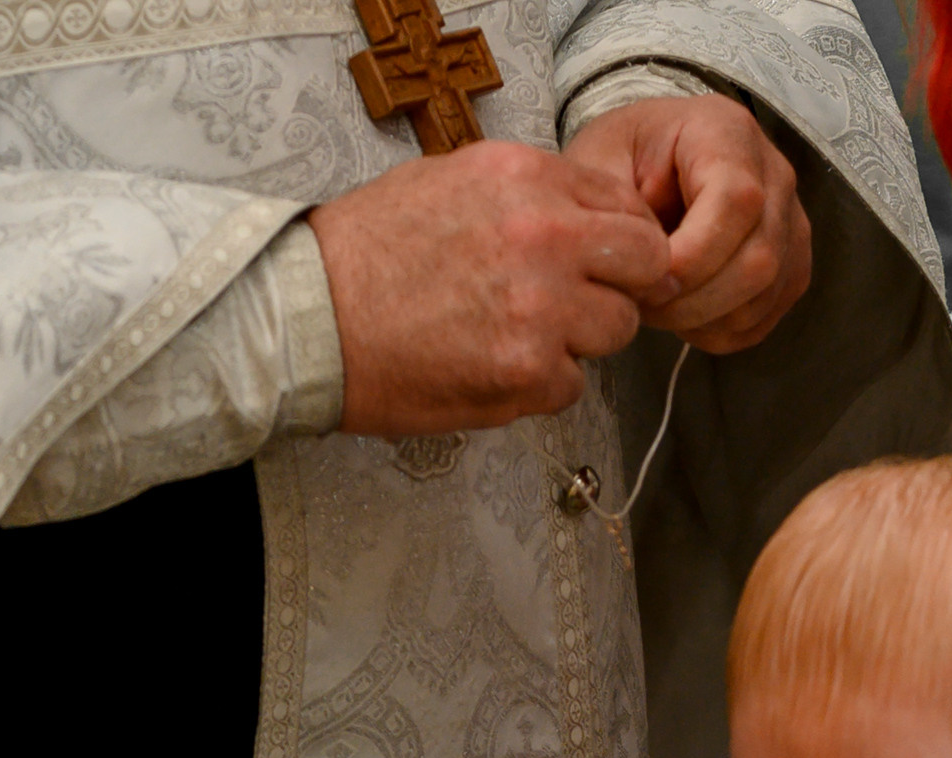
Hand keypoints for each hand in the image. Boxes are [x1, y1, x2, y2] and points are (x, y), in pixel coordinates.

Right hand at [309, 141, 671, 434]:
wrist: (305, 317)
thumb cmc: (365, 253)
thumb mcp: (448, 181)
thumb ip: (526, 195)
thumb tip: (583, 218)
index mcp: (526, 178)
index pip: (627, 208)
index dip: (618, 242)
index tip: (598, 263)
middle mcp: (544, 235)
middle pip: (646, 265)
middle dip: (619, 287)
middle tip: (576, 304)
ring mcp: (541, 307)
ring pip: (616, 330)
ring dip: (579, 341)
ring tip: (515, 336)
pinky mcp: (526, 371)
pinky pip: (571, 385)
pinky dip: (539, 386)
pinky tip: (488, 367)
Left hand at [563, 93, 810, 353]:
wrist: (648, 160)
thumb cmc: (623, 157)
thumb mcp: (599, 161)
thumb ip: (618, 210)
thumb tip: (650, 270)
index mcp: (726, 132)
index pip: (738, 201)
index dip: (694, 255)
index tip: (645, 278)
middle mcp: (774, 175)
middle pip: (760, 258)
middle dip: (694, 299)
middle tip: (640, 304)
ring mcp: (790, 224)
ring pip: (763, 294)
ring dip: (702, 318)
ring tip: (654, 305)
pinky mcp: (790, 266)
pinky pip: (762, 318)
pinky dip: (716, 331)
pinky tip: (682, 312)